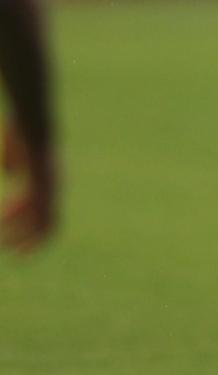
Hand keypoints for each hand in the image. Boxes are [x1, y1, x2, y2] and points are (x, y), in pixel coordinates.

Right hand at [1, 121, 55, 252]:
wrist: (31, 121)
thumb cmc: (22, 132)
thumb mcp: (17, 152)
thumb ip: (15, 164)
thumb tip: (12, 174)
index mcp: (49, 183)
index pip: (46, 213)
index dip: (31, 227)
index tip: (15, 238)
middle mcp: (54, 188)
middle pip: (49, 224)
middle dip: (32, 241)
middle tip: (14, 253)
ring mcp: (50, 187)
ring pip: (40, 222)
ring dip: (22, 237)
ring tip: (4, 247)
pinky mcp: (41, 185)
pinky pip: (32, 211)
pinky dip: (19, 223)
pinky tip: (2, 229)